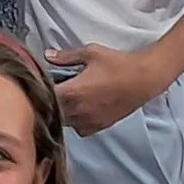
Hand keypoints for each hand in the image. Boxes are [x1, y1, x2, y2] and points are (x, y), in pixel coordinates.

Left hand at [47, 42, 161, 137]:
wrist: (144, 79)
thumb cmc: (118, 64)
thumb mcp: (90, 54)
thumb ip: (66, 57)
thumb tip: (48, 56)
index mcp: (73, 92)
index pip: (46, 97)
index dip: (39, 91)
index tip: (39, 84)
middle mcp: (79, 110)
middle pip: (52, 113)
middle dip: (49, 103)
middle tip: (51, 92)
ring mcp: (89, 120)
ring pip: (65, 123)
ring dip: (61, 114)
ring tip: (64, 101)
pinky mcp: (100, 125)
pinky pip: (80, 129)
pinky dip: (76, 123)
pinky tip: (79, 111)